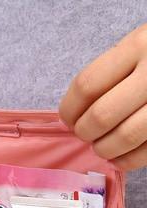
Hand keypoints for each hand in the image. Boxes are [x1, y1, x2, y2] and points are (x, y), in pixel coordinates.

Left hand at [59, 24, 146, 169]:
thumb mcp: (137, 47)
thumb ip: (109, 74)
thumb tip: (74, 115)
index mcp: (138, 46)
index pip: (87, 85)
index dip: (69, 109)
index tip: (69, 118)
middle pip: (102, 115)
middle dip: (85, 132)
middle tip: (85, 133)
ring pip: (125, 136)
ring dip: (104, 148)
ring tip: (101, 146)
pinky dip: (127, 161)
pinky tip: (120, 157)